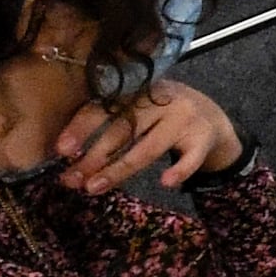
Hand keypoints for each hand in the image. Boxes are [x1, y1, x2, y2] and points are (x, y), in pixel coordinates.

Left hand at [53, 77, 244, 195]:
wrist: (214, 120)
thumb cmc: (163, 117)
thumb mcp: (140, 108)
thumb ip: (112, 119)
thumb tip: (65, 150)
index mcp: (141, 89)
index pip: (107, 106)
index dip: (82, 127)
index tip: (61, 149)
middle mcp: (162, 100)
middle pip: (123, 130)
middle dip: (93, 156)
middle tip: (70, 180)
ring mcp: (185, 118)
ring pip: (148, 147)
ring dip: (118, 169)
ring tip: (94, 188)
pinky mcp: (204, 138)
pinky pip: (190, 157)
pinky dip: (179, 169)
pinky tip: (166, 182)